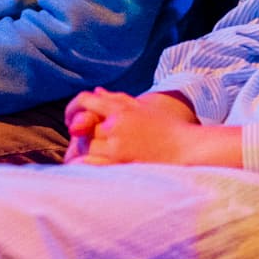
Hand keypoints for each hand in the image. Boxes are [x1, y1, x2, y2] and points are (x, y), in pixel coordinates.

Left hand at [65, 89, 200, 165]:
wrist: (188, 150)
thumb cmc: (168, 129)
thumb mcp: (143, 108)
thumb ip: (117, 99)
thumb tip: (97, 91)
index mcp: (121, 110)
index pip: (85, 101)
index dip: (73, 108)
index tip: (71, 120)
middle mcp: (117, 126)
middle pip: (83, 127)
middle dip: (78, 134)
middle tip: (78, 141)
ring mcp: (118, 147)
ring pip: (85, 146)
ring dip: (79, 150)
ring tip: (78, 156)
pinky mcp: (122, 165)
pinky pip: (92, 164)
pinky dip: (83, 164)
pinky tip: (83, 167)